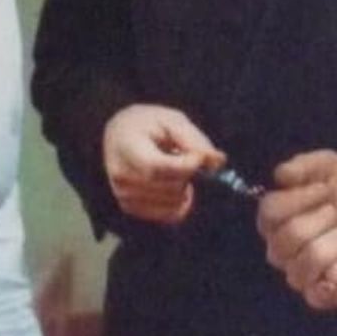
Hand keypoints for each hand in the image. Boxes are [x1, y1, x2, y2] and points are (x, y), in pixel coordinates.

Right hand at [101, 104, 224, 224]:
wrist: (118, 136)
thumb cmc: (146, 124)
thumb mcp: (171, 120)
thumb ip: (194, 140)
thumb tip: (218, 161)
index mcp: (126, 147)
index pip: (156, 168)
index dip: (185, 165)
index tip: (200, 157)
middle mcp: (121, 176)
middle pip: (170, 186)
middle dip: (188, 173)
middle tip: (184, 156)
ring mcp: (124, 195)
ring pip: (174, 202)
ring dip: (184, 186)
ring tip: (174, 168)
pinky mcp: (131, 208)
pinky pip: (170, 215)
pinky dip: (181, 203)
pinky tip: (175, 185)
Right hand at [256, 150, 336, 310]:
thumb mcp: (328, 167)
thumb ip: (302, 165)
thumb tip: (280, 175)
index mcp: (274, 219)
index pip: (270, 211)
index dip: (301, 198)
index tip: (325, 189)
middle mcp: (279, 250)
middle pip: (292, 235)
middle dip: (327, 217)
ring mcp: (297, 275)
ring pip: (313, 258)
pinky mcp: (318, 296)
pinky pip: (330, 283)